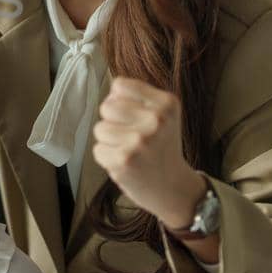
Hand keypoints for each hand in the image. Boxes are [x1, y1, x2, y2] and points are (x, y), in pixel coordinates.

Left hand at [91, 77, 205, 228]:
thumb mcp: (163, 115)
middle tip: (131, 136)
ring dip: (109, 141)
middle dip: (112, 121)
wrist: (173, 187)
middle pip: (107, 106)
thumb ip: (138, 98)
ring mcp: (140, 140)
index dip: (119, 100)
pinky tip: (126, 163)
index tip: (132, 115)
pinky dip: (108, 158)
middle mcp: (156, 120)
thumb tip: (111, 92)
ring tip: (129, 150)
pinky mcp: (125, 160)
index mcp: (167, 104)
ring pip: (100, 128)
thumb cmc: (161, 147)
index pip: (120, 85)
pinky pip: (98, 149)